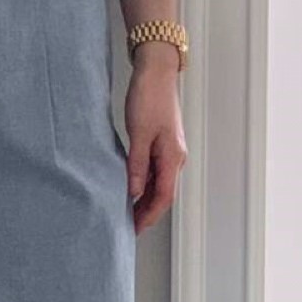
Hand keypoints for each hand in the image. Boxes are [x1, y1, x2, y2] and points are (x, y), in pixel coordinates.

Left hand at [124, 46, 187, 234]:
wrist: (156, 70)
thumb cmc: (148, 97)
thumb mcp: (138, 133)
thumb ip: (136, 165)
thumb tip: (134, 192)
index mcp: (173, 157)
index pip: (163, 197)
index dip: (148, 216)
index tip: (133, 230)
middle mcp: (175, 157)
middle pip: (162, 194)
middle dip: (146, 213)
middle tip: (127, 227)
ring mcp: (170, 151)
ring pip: (158, 184)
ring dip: (144, 200)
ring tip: (126, 212)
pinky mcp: (162, 143)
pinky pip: (154, 171)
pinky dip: (143, 184)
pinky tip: (131, 189)